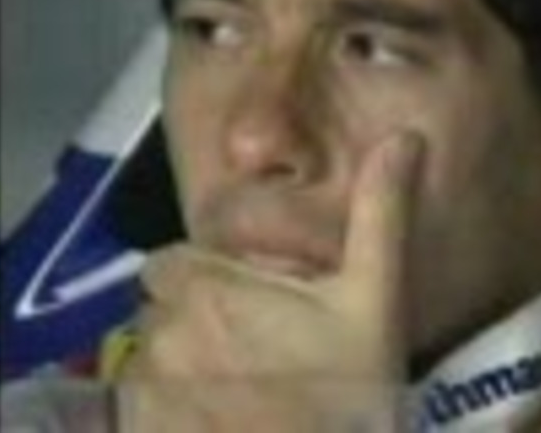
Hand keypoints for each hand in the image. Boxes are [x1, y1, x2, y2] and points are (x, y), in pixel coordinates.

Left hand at [118, 133, 422, 432]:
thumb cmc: (346, 394)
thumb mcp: (375, 303)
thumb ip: (380, 218)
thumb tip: (403, 138)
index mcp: (206, 285)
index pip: (173, 265)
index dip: (205, 281)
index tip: (245, 308)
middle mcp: (160, 330)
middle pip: (162, 313)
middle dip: (195, 327)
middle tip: (252, 361)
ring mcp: (143, 388)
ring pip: (149, 363)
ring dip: (180, 373)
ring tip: (236, 402)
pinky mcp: (137, 430)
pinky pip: (138, 411)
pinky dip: (166, 416)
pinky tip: (216, 424)